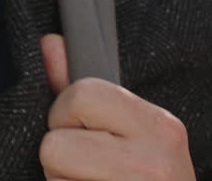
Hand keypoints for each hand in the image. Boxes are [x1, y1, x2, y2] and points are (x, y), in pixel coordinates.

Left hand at [39, 34, 194, 180]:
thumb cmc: (147, 177)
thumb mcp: (128, 131)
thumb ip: (84, 88)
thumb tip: (50, 43)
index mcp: (161, 128)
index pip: (81, 94)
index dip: (68, 114)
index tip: (87, 133)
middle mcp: (155, 164)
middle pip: (55, 144)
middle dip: (61, 156)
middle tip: (91, 170)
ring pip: (52, 174)